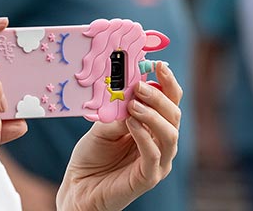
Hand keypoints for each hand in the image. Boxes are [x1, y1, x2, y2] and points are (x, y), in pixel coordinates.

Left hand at [56, 62, 182, 210]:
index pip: (169, 101)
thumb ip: (118, 111)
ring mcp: (158, 162)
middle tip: (139, 85)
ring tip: (133, 104)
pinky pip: (153, 155)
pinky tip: (131, 124)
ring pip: (170, 134)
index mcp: (152, 127)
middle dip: (160, 96)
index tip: (160, 63)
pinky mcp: (148, 178)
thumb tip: (129, 91)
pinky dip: (144, 136)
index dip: (168, 82)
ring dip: (153, 115)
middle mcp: (160, 143)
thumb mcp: (103, 126)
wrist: (78, 188)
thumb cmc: (92, 156)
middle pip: (174, 115)